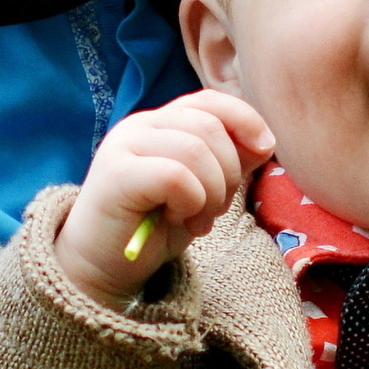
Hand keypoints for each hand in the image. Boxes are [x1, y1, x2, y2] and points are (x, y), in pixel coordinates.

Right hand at [53, 87, 273, 302]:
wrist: (103, 267)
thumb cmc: (153, 228)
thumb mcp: (203, 192)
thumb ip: (229, 163)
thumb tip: (263, 142)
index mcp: (162, 123)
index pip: (211, 100)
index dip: (245, 119)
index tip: (264, 150)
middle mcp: (140, 125)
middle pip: (210, 127)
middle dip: (229, 174)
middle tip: (213, 211)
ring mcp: (124, 145)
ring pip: (195, 151)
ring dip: (210, 194)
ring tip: (195, 221)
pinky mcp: (116, 173)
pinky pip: (175, 176)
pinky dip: (188, 203)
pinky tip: (175, 220)